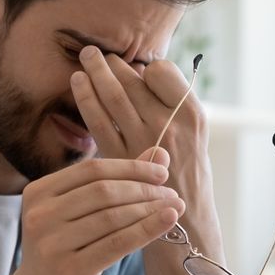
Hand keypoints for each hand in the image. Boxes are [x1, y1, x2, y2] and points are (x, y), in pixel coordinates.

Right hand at [3, 153, 185, 274]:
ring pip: (113, 216)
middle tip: (172, 193)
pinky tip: (168, 221)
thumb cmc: (62, 255)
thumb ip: (114, 183)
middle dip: (144, 189)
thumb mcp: (78, 216)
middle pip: (104, 191)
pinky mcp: (70, 270)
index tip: (161, 173)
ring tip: (175, 208)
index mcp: (38, 192)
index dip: (131, 168)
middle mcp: (41, 215)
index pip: (92, 170)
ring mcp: (52, 243)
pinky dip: (147, 229)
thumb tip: (159, 154)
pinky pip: (117, 243)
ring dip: (150, 209)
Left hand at [70, 46, 211, 199]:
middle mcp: (169, 125)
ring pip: (113, 96)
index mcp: (192, 115)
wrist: (185, 221)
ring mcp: (144, 142)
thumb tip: (141, 72)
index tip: (136, 68)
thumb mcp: (196, 135)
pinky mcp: (121, 158)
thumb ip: (173, 106)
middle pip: (134, 81)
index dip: (146, 67)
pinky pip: (98, 121)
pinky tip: (78, 84)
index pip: (161, 72)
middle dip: (112, 63)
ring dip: (95, 72)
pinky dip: (86, 98)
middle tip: (95, 52)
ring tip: (85, 57)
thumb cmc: (188, 174)